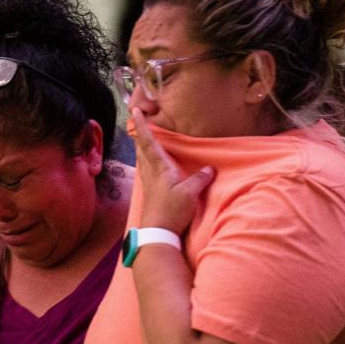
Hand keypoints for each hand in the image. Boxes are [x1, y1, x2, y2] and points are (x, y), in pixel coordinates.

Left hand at [131, 108, 214, 233]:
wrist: (157, 233)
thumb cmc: (171, 211)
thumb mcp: (190, 193)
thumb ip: (200, 178)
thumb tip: (209, 168)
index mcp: (159, 167)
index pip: (147, 142)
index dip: (141, 126)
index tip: (135, 111)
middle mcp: (151, 172)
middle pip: (141, 148)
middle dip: (139, 134)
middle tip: (137, 121)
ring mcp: (149, 183)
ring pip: (143, 159)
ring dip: (142, 146)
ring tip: (143, 138)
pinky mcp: (151, 192)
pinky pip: (147, 170)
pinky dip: (146, 160)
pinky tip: (150, 164)